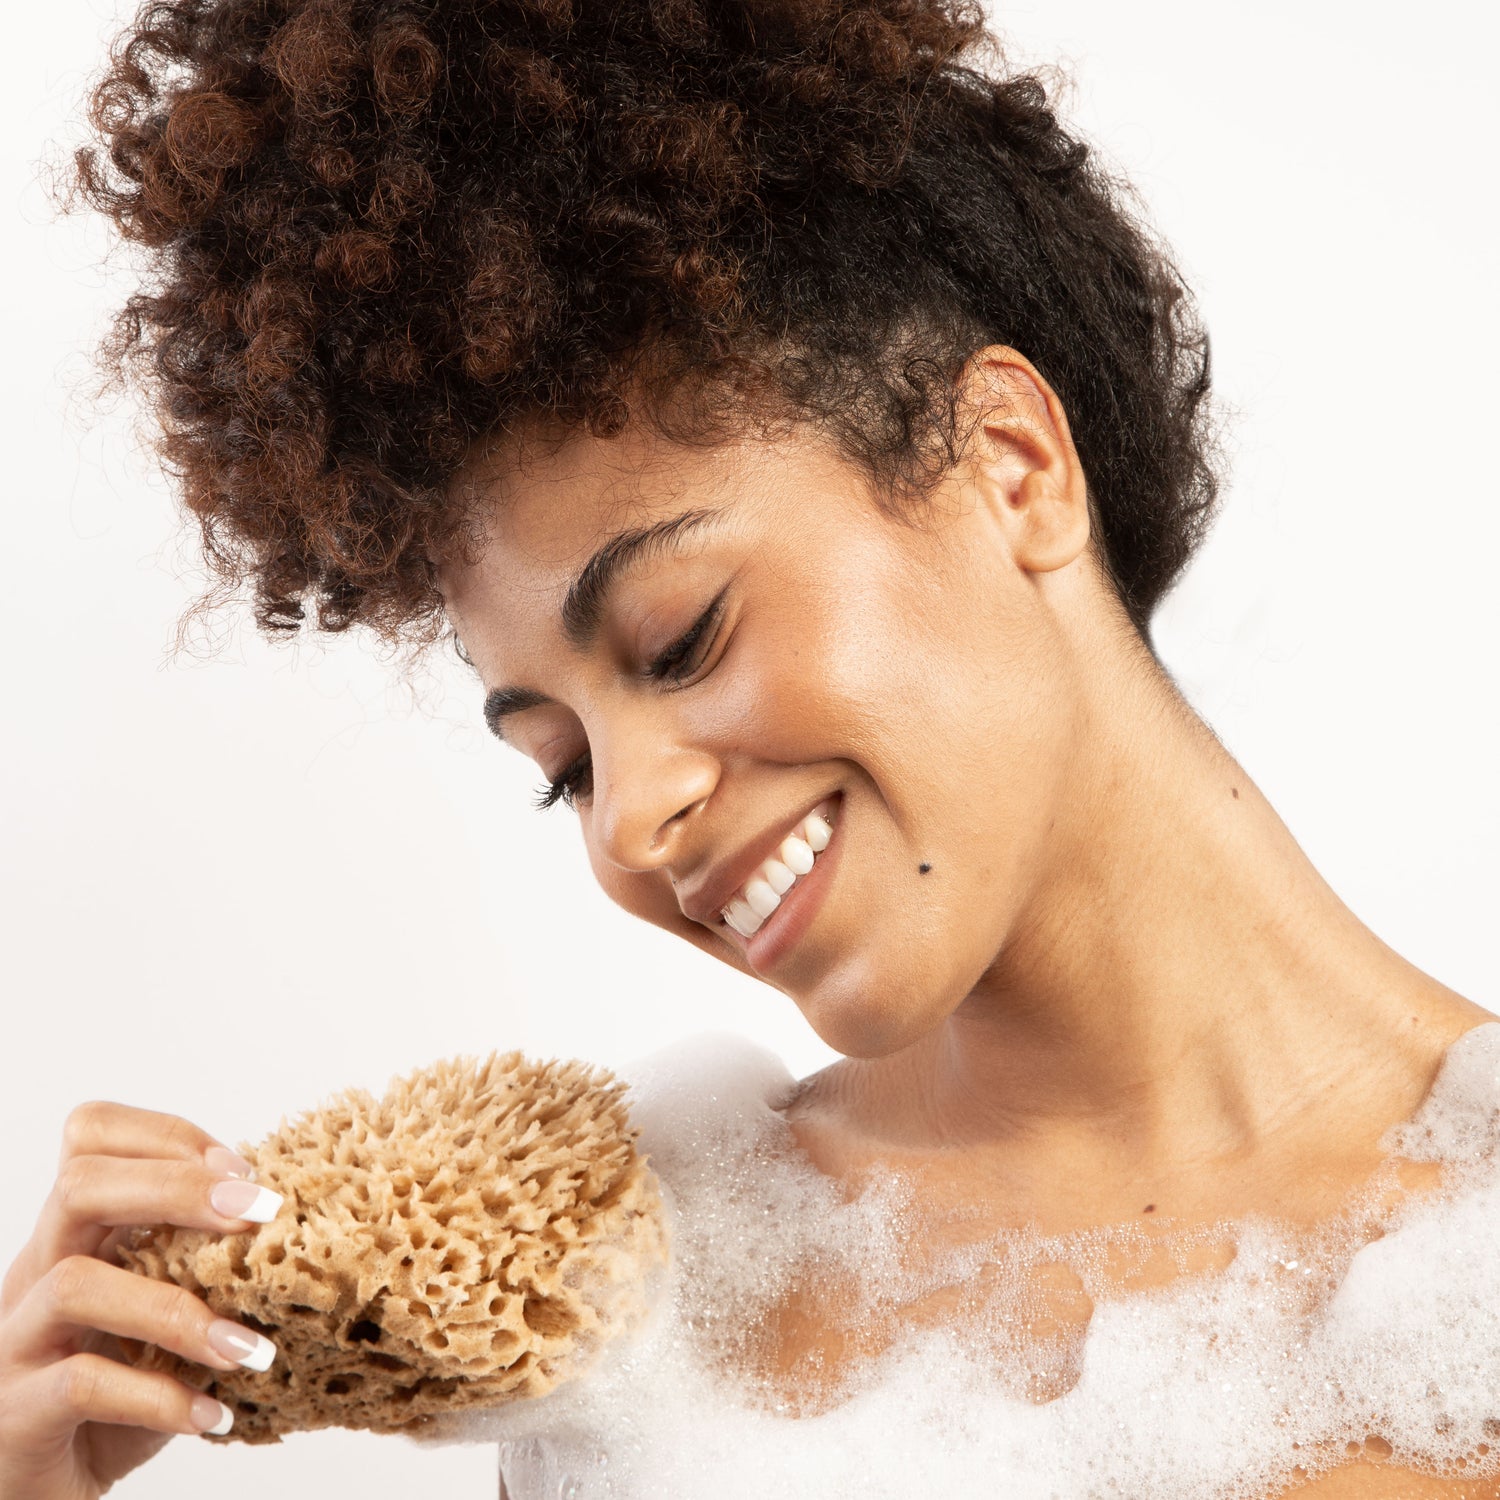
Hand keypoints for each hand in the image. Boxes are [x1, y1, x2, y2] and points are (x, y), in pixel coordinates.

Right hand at [0, 1101, 283, 1497]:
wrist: (39, 1490)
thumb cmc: (112, 1393)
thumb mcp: (160, 1313)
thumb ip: (202, 1264)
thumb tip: (302, 1224)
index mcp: (74, 1235)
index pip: (91, 1135)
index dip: (169, 1136)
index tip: (245, 1173)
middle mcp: (35, 1272)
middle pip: (80, 1188)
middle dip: (178, 1189)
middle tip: (262, 1214)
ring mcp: (16, 1341)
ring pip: (75, 1285)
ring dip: (179, 1310)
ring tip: (251, 1348)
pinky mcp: (14, 1413)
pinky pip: (80, 1385)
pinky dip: (157, 1397)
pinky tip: (212, 1413)